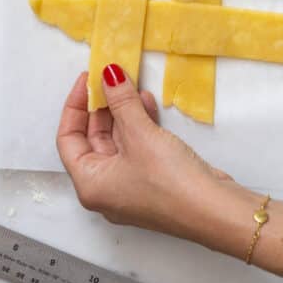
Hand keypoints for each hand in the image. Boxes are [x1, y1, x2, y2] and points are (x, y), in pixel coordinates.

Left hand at [57, 65, 282, 274]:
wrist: (214, 209)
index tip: (88, 79)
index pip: (68, 138)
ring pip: (117, 140)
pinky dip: (140, 124)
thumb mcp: (139, 134)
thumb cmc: (168, 179)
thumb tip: (108, 73)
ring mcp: (130, 185)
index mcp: (90, 184)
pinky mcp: (152, 180)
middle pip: (93, 138)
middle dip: (103, 105)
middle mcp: (105, 188)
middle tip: (110, 76)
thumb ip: (120, 100)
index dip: (75, 106)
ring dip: (124, 111)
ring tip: (132, 84)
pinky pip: (136, 145)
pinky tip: (148, 103)